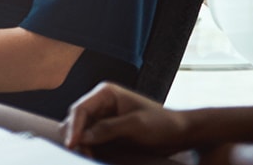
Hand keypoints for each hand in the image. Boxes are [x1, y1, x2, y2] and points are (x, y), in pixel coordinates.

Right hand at [64, 82, 193, 154]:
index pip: (80, 109)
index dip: (73, 127)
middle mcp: (101, 104)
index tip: (71, 145)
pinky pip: (91, 140)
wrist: (181, 133)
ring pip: (82, 132)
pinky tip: (92, 157)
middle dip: (76, 137)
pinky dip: (89, 149)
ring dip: (82, 145)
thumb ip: (108, 129)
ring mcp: (103, 118)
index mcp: (106, 93)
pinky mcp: (108, 132)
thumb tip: (83, 136)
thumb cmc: (163, 124)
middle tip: (83, 155)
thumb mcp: (136, 125)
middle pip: (77, 120)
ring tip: (88, 157)